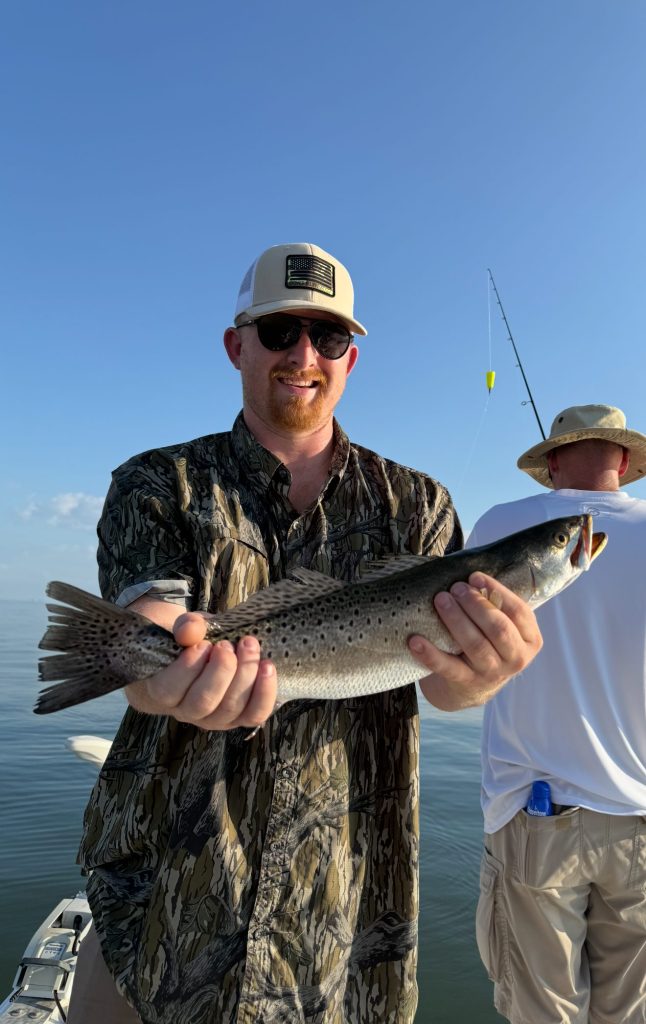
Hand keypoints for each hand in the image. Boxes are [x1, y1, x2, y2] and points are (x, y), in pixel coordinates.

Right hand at [125, 611, 277, 729]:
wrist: (207, 649)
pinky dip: (265, 693)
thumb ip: (184, 627)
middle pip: (203, 702)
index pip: (168, 689)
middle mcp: (186, 711)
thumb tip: (191, 630)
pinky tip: (268, 667)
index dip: (187, 668)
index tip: (204, 644)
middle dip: (221, 671)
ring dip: (245, 677)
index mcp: (161, 690)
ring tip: (249, 646)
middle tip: (228, 645)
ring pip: (230, 709)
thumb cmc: (189, 639)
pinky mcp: (239, 717)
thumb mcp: (183, 626)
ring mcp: (214, 718)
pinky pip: (254, 715)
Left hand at [409, 572, 542, 710]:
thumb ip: (495, 606)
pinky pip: (447, 667)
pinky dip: (430, 654)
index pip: (519, 612)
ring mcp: (491, 673)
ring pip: (475, 645)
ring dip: (456, 619)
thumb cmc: (488, 643)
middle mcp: (515, 659)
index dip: (497, 591)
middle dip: (476, 604)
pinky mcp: (466, 682)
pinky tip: (415, 641)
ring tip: (440, 600)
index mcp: (529, 640)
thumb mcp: (503, 627)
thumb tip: (471, 578)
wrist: (472, 688)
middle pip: (498, 628)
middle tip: (455, 588)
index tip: (475, 577)